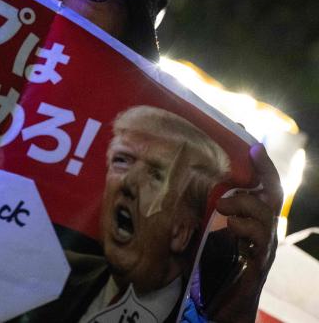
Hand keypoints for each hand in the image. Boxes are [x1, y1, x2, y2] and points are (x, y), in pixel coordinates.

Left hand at [211, 143, 282, 322]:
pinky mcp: (259, 262)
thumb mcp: (202, 226)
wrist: (218, 303)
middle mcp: (262, 226)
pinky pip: (259, 239)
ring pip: (266, 214)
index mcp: (250, 216)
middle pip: (273, 194)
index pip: (264, 185)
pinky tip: (230, 224)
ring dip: (245, 203)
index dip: (262, 166)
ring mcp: (264, 244)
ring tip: (223, 204)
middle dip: (266, 174)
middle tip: (251, 160)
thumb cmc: (208, 261)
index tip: (254, 144)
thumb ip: (198, 207)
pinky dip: (245, 227)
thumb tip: (173, 180)